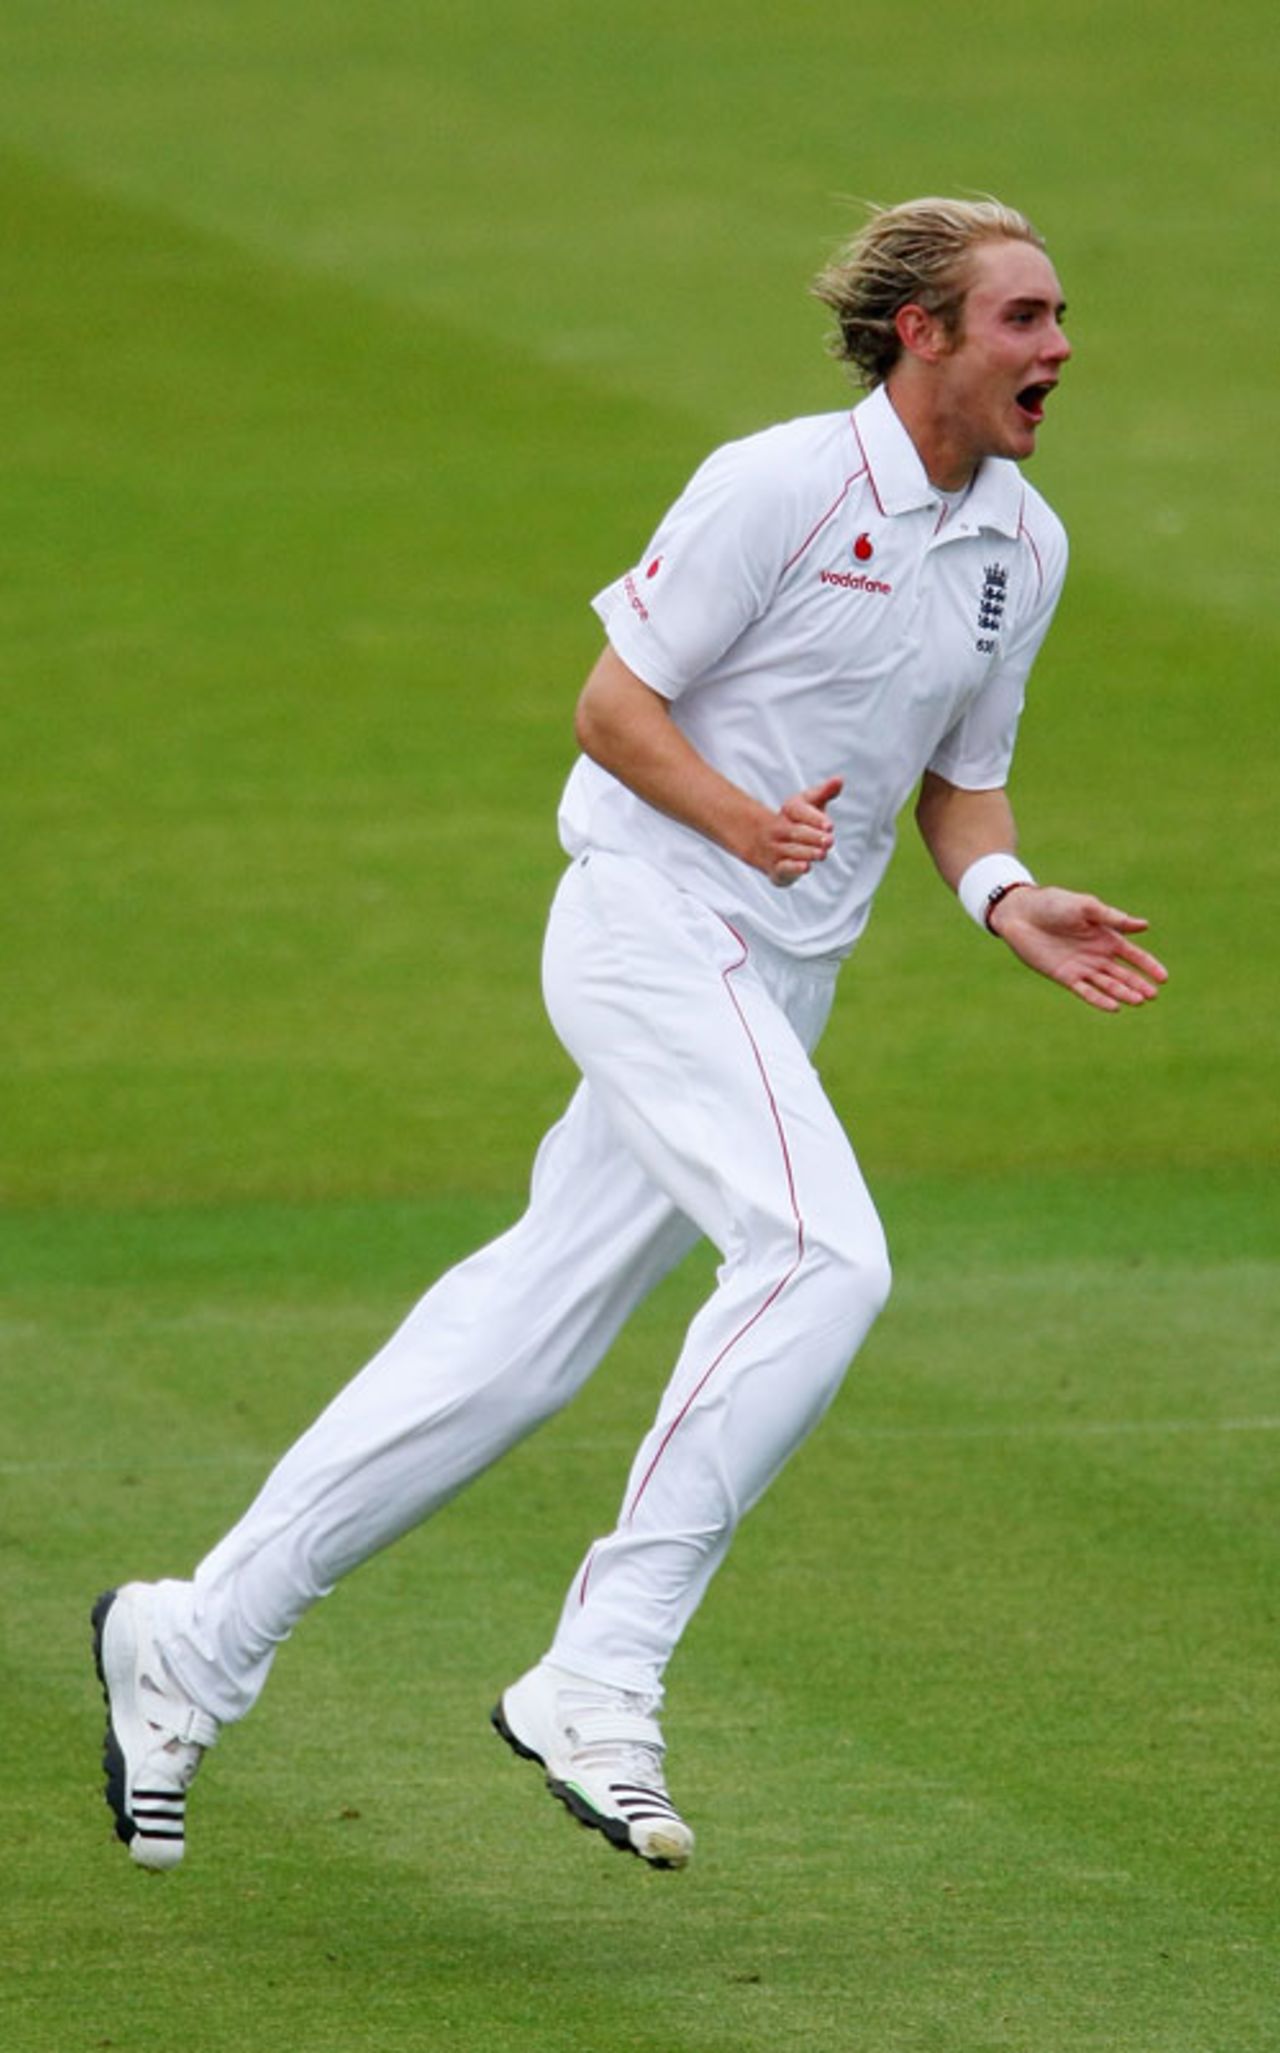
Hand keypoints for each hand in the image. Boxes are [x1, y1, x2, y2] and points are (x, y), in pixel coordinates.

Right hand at [760, 776, 843, 885]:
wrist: (763, 842)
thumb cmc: (797, 821)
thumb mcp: (809, 804)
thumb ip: (824, 792)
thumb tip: (839, 779)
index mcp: (789, 810)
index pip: (798, 810)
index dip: (814, 818)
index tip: (830, 826)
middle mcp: (779, 829)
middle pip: (794, 832)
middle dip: (813, 837)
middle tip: (829, 840)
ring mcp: (775, 849)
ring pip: (790, 850)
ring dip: (807, 852)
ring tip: (822, 853)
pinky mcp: (776, 868)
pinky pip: (782, 868)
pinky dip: (793, 868)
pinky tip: (806, 867)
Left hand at [989, 885, 1167, 1011]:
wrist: (1022, 913)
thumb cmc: (1054, 904)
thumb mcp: (1086, 907)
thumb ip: (1113, 918)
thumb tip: (1145, 925)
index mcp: (1106, 937)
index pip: (1133, 955)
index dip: (1149, 966)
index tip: (1164, 978)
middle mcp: (1097, 955)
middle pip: (1123, 974)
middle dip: (1139, 984)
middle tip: (1153, 995)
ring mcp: (1082, 967)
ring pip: (1108, 985)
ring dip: (1123, 993)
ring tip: (1139, 1001)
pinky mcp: (1065, 976)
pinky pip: (1085, 991)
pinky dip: (1099, 999)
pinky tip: (1114, 1007)